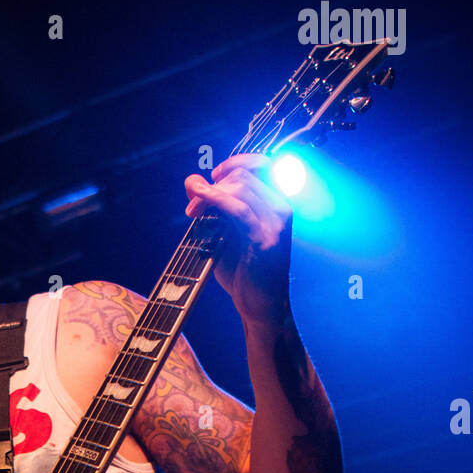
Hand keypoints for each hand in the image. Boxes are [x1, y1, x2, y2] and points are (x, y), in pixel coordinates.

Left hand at [184, 153, 292, 325]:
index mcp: (277, 205)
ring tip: (193, 214)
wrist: (260, 308)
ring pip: (240, 187)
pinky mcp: (265, 238)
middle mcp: (281, 208)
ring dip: (209, 195)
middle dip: (213, 185)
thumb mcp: (225, 234)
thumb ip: (212, 207)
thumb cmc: (244, 274)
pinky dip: (215, 200)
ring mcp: (276, 223)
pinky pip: (238, 209)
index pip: (259, 165)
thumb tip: (191, 179)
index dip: (232, 164)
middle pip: (244, 175)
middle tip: (192, 209)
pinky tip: (199, 202)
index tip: (210, 179)